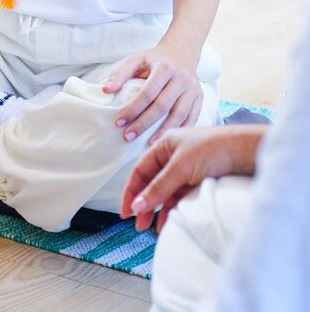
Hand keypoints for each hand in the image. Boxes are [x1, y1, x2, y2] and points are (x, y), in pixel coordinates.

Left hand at [102, 46, 202, 144]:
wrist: (182, 52)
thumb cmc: (154, 59)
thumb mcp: (137, 59)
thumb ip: (120, 73)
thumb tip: (106, 90)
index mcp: (165, 67)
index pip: (147, 93)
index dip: (132, 109)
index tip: (118, 122)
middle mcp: (182, 78)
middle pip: (162, 106)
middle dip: (143, 123)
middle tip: (127, 136)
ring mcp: (193, 89)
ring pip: (178, 115)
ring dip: (162, 132)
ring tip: (148, 145)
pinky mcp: (200, 97)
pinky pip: (191, 118)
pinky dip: (179, 131)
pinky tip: (168, 140)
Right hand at [119, 125, 264, 231]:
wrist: (247, 151)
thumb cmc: (214, 149)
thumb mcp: (181, 168)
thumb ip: (158, 188)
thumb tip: (136, 206)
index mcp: (165, 144)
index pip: (141, 170)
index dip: (131, 190)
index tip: (126, 212)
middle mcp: (174, 155)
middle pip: (152, 182)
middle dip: (144, 203)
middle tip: (138, 225)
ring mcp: (188, 168)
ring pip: (166, 191)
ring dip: (158, 209)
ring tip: (152, 229)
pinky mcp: (200, 179)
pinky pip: (180, 196)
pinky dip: (173, 209)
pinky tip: (169, 222)